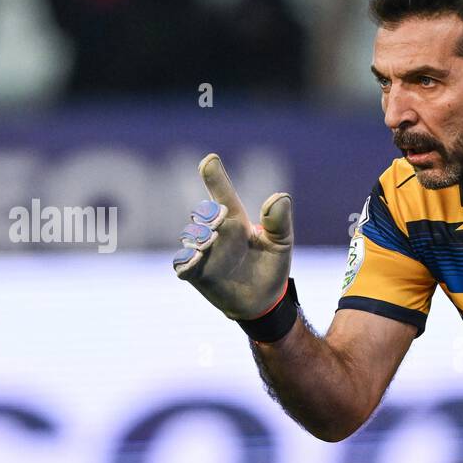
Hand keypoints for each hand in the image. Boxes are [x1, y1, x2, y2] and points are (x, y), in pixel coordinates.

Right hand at [173, 152, 293, 320]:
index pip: (223, 195)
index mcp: (236, 221)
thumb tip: (281, 197)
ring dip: (197, 236)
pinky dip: (185, 259)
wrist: (263, 301)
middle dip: (207, 214)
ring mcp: (204, 252)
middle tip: (218, 219)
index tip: (210, 160)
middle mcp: (216, 233)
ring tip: (209, 241)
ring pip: (191, 236)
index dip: (216, 178)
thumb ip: (279, 221)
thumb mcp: (281, 243)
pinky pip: (182, 263)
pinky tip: (196, 257)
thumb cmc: (271, 267)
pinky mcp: (196, 273)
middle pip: (202, 213)